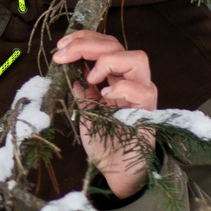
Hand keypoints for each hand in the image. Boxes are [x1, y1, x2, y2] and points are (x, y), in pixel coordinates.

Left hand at [52, 31, 157, 198]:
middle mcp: (131, 80)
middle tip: (64, 54)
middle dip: (87, 44)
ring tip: (92, 76)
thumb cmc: (104, 142)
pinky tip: (106, 95)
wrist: (117, 170)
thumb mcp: (86, 111)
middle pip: (116, 46)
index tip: (61, 45)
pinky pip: (143, 90)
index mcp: (115, 77)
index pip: (104, 45)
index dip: (84, 39)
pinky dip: (123, 88)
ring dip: (108, 61)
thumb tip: (71, 70)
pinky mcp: (149, 111)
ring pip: (137, 58)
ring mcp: (142, 93)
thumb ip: (83, 90)